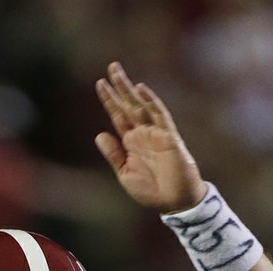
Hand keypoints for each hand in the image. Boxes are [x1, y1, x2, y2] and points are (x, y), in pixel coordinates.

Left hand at [95, 62, 205, 213]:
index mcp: (131, 142)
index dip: (110, 100)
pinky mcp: (168, 136)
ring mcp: (156, 133)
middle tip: (111, 66)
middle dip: (120, 86)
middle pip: (129, 105)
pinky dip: (150, 101)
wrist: (174, 201)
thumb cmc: (151, 191)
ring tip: (118, 72)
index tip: (100, 83)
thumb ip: (113, 154)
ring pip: (141, 105)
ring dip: (130, 89)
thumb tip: (99, 134)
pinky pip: (159, 115)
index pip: (119, 116)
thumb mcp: (125, 173)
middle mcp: (143, 133)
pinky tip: (140, 89)